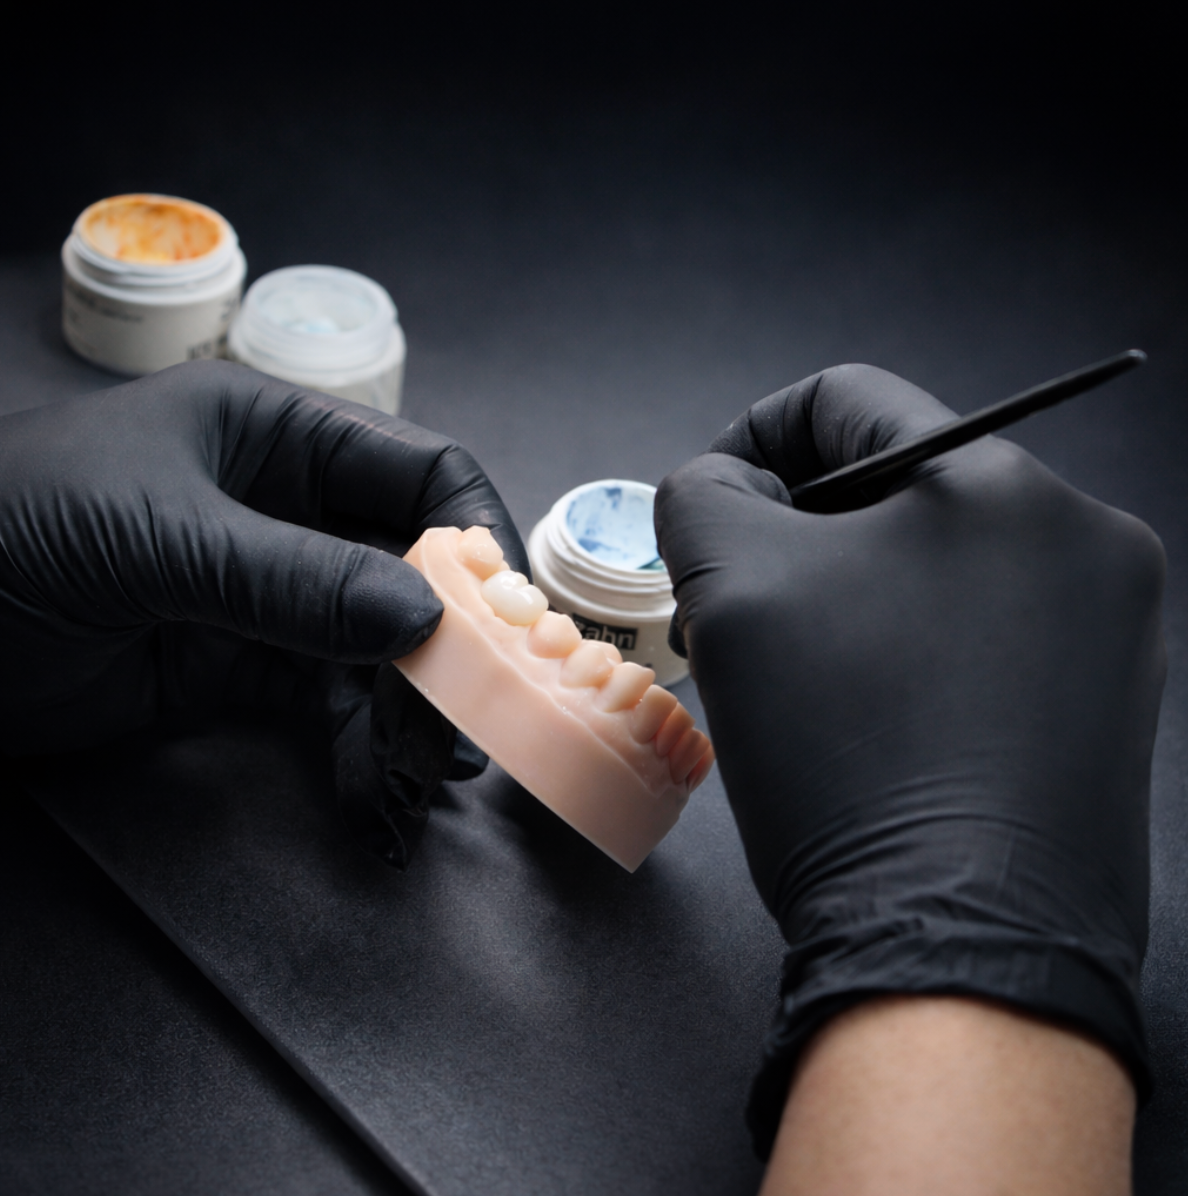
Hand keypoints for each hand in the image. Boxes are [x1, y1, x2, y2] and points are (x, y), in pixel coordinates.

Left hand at [0, 360, 527, 867]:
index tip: (508, 615)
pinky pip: (322, 705)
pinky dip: (355, 746)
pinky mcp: (236, 669)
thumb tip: (426, 618)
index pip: (417, 472)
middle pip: (409, 571)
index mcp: (278, 437)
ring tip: (427, 775)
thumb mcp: (159, 535)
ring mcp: (266, 593)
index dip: (472, 535)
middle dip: (449, 645)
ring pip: (374, 648)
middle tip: (472, 721)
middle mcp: (289, 510)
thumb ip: (293, 577)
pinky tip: (372, 789)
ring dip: (409, 709)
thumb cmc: (14, 525)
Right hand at [654, 364, 1165, 1156]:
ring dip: (856, 593)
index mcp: (998, 483)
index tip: (710, 509)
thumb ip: (706, 497)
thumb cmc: (843, 760)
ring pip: (940, 559)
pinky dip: (917, 645)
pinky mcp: (1112, 693)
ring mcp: (1109, 620)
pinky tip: (878, 714)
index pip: (846, 402)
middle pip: (897, 484)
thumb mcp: (736, 594)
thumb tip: (725, 482)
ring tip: (805, 677)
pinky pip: (988, 628)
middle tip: (742, 613)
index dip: (753, 440)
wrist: (959, 945)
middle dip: (802, 534)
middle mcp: (1080, 533)